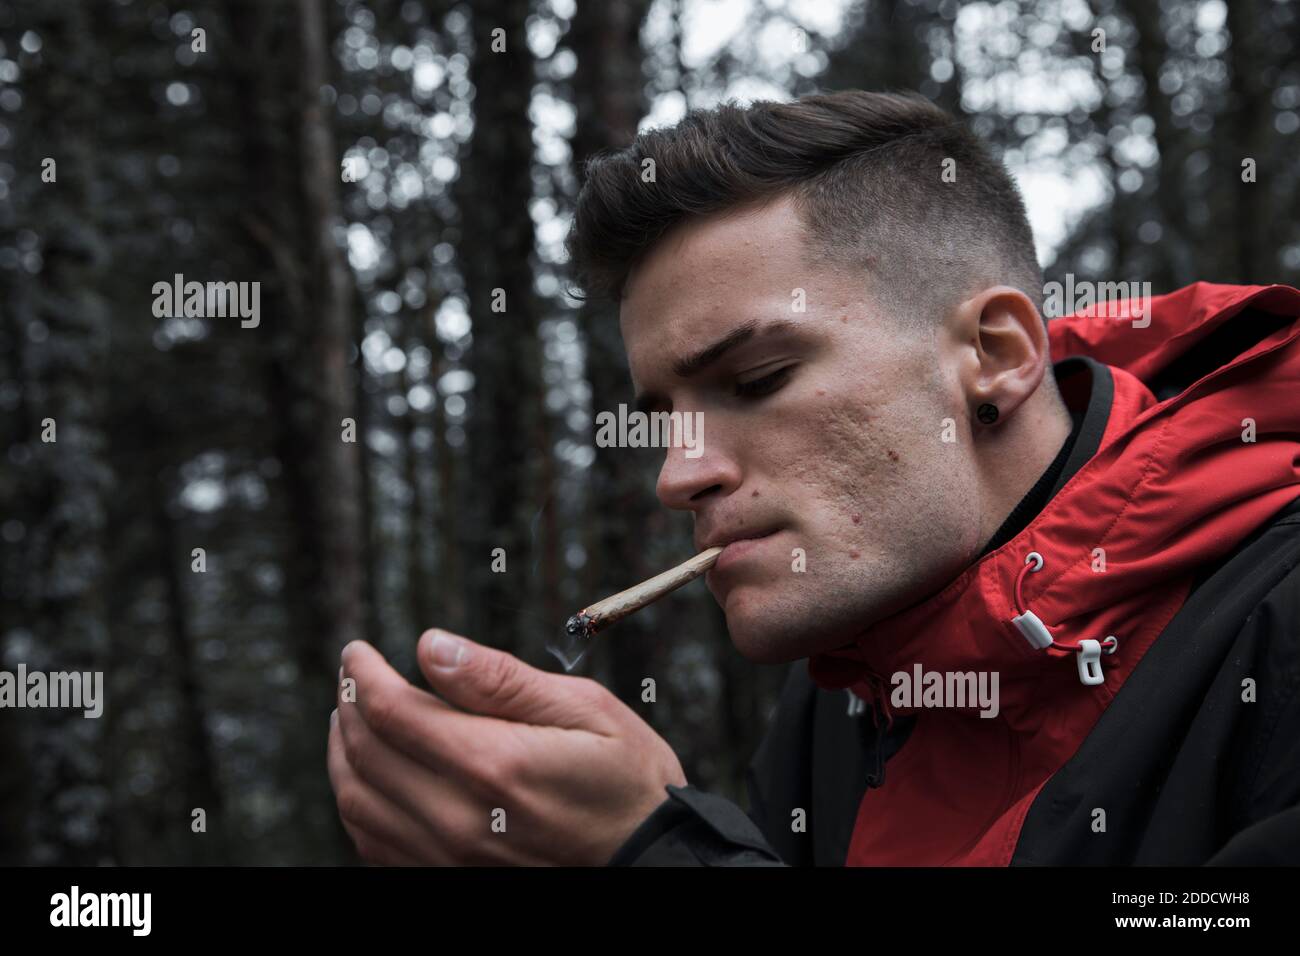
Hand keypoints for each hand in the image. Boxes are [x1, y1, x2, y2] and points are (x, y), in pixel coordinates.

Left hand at [326, 629, 687, 864]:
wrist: (650, 859)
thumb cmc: (627, 781)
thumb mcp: (584, 709)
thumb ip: (500, 680)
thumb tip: (432, 648)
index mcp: (495, 765)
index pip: (392, 712)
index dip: (364, 674)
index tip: (358, 651)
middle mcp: (461, 820)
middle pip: (366, 755)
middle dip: (349, 705)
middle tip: (353, 677)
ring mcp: (450, 860)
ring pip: (358, 803)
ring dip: (343, 753)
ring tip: (351, 718)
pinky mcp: (448, 880)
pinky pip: (375, 844)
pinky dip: (359, 802)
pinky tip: (371, 775)